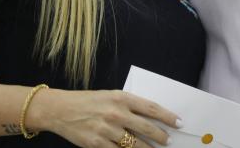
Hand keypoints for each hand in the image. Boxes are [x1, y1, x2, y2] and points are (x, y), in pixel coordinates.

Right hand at [31, 89, 180, 147]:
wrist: (61, 109)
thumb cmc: (88, 101)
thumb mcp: (110, 96)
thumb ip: (128, 105)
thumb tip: (150, 117)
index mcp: (121, 97)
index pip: (151, 108)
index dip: (168, 116)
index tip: (178, 122)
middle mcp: (116, 113)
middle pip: (147, 128)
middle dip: (161, 136)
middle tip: (169, 140)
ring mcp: (107, 130)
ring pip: (135, 144)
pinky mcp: (97, 144)